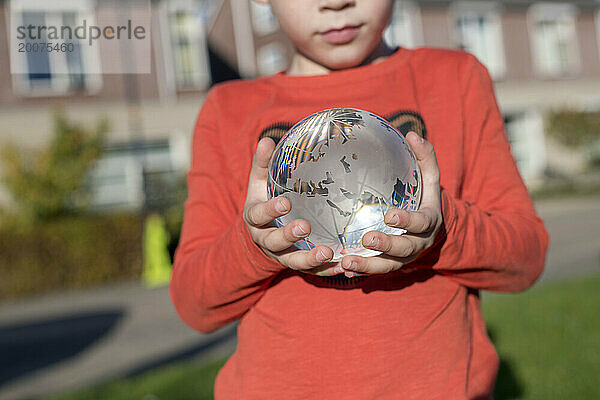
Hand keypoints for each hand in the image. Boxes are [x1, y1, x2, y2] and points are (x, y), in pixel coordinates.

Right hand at [242, 138, 340, 275]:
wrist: (262, 235)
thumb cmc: (266, 201)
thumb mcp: (260, 184)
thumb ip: (263, 164)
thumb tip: (268, 140)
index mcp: (255, 218)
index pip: (258, 215)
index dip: (269, 210)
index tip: (284, 202)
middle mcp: (266, 240)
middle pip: (274, 241)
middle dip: (288, 235)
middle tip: (304, 227)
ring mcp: (282, 255)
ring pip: (293, 261)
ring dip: (309, 259)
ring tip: (327, 253)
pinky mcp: (297, 265)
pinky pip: (312, 272)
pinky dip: (326, 271)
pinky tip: (342, 267)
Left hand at [340, 132, 442, 277]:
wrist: (430, 231)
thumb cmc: (424, 198)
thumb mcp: (429, 179)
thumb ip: (425, 158)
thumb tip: (413, 134)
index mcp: (428, 222)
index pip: (420, 223)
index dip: (406, 221)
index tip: (390, 215)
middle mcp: (417, 244)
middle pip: (403, 249)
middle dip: (386, 245)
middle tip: (367, 238)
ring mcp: (403, 258)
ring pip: (387, 266)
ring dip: (368, 264)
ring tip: (348, 261)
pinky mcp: (389, 265)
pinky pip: (375, 271)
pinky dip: (361, 271)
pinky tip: (343, 268)